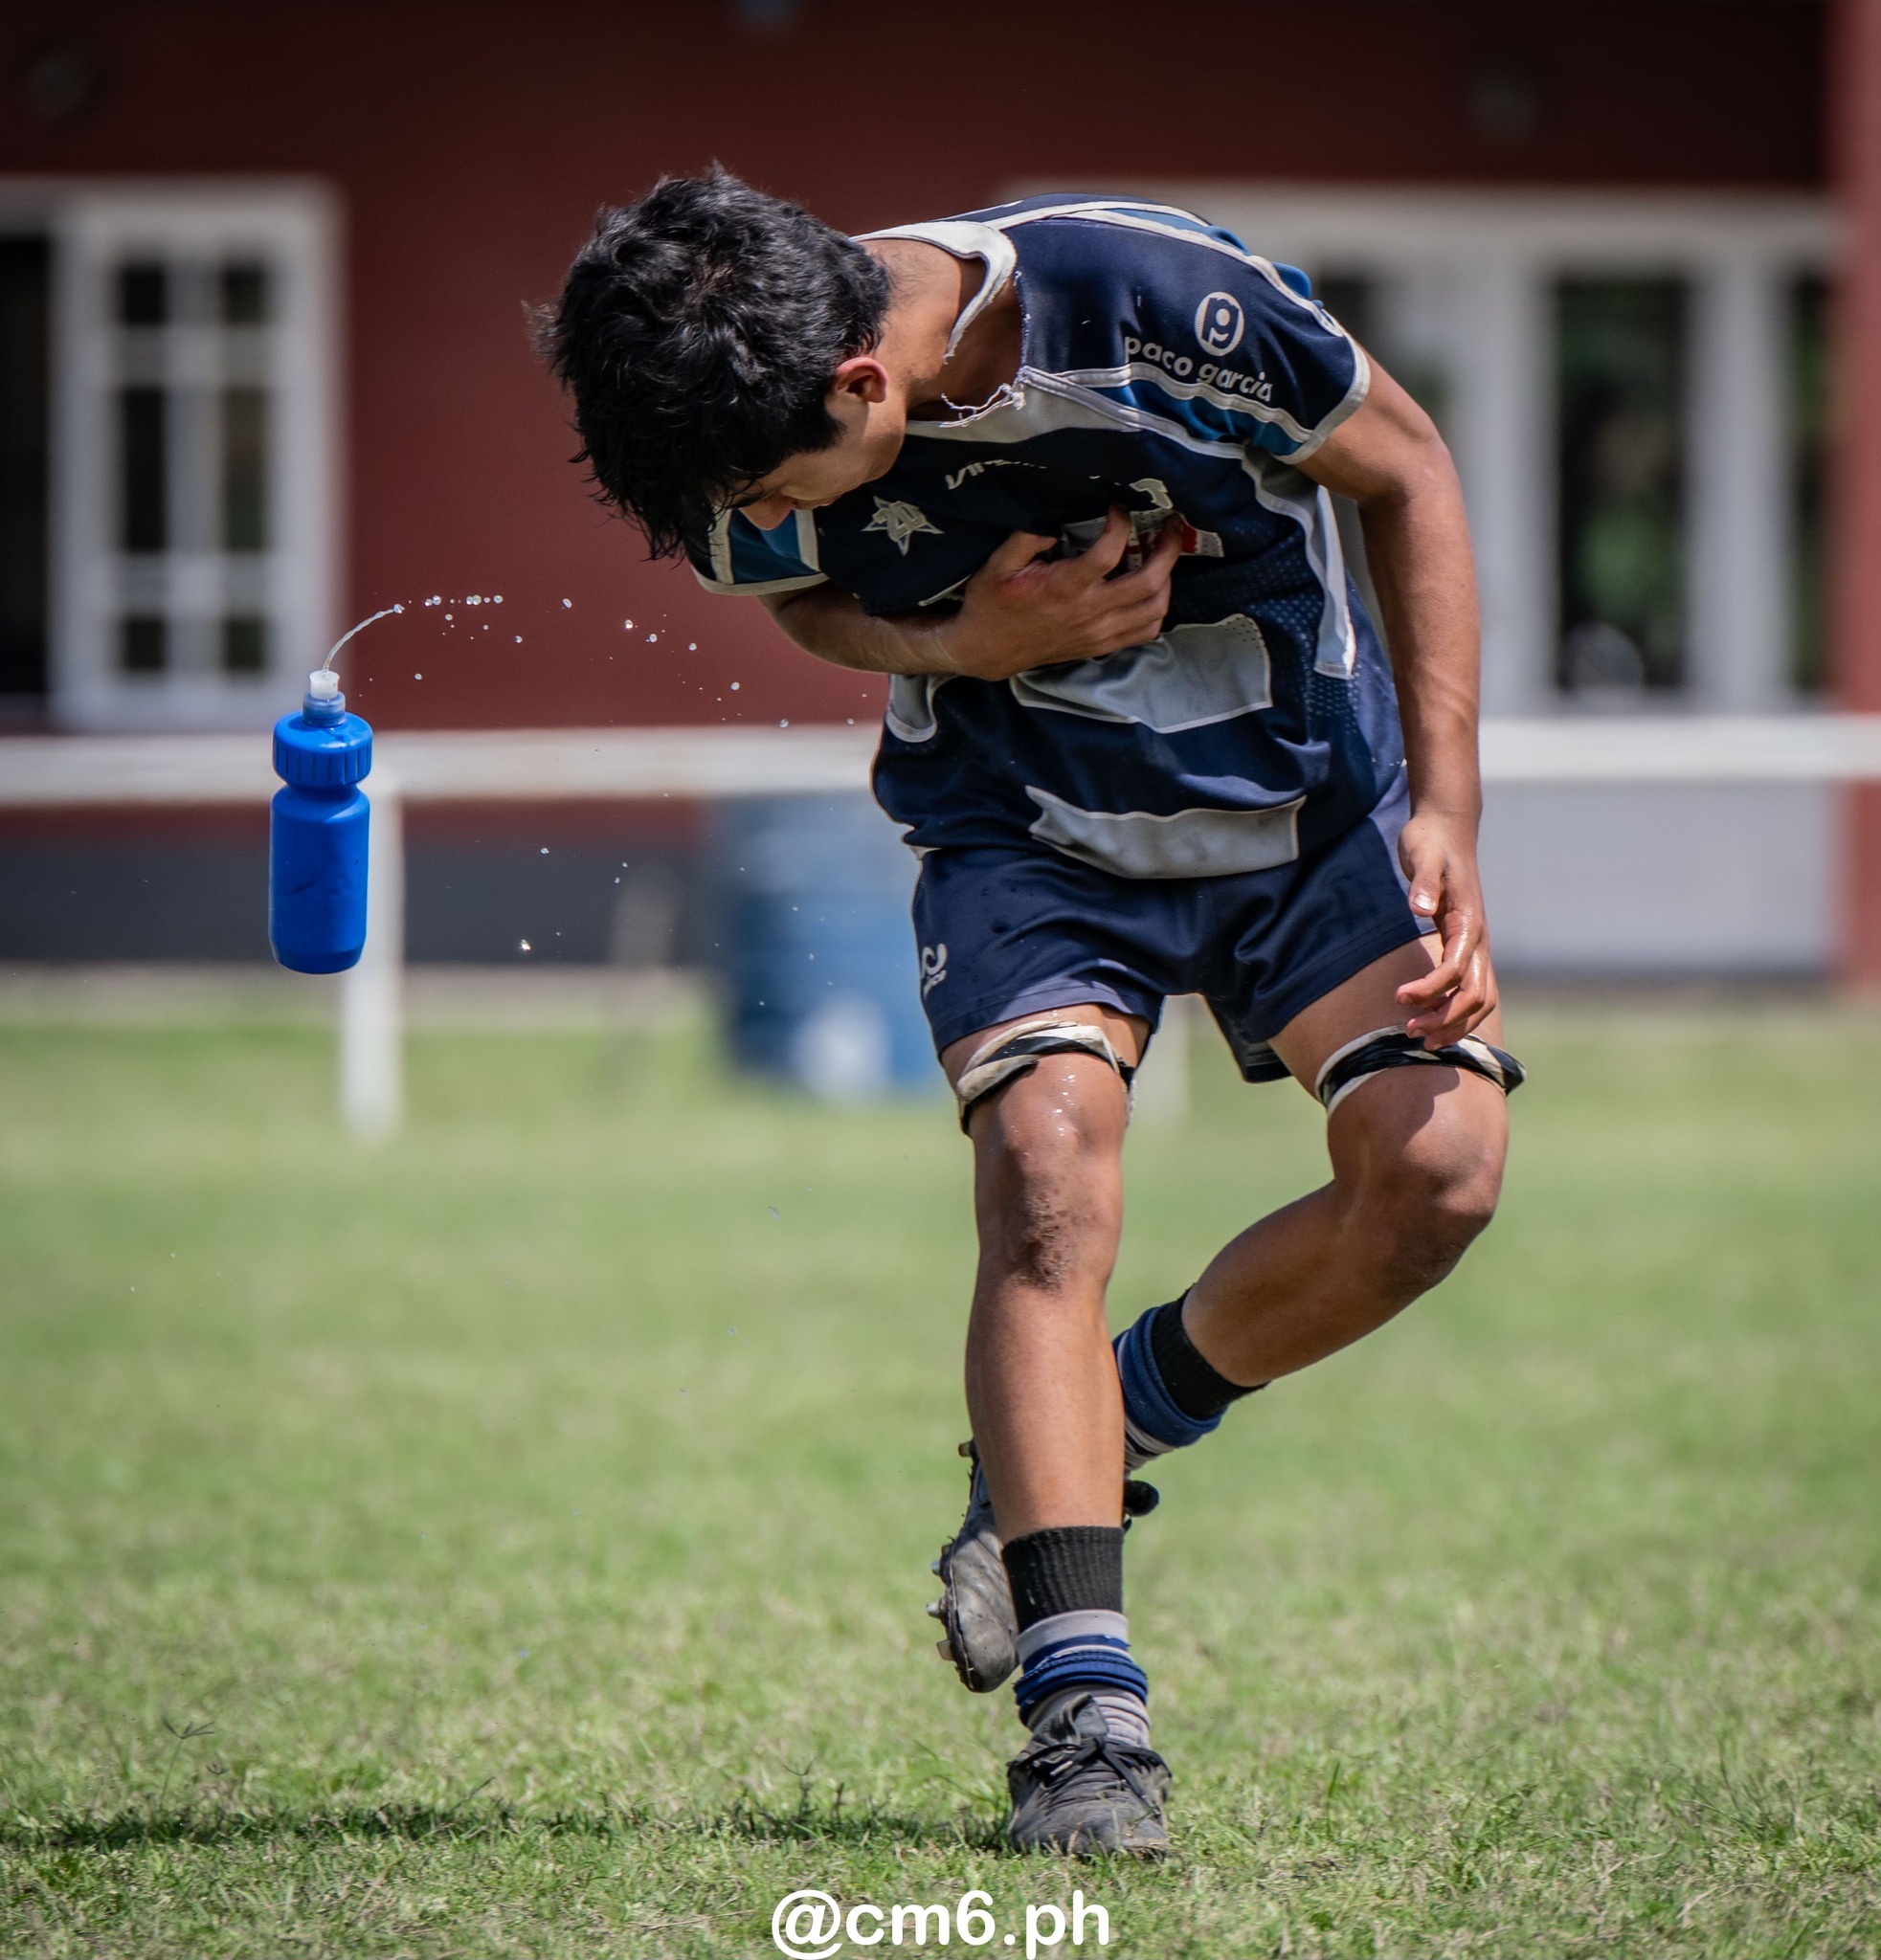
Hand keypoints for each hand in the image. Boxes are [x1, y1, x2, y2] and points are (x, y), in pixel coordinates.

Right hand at [938, 509, 1181, 680]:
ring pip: (1154, 609)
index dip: (1121, 524)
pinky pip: (1145, 632)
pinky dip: (1157, 610)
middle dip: (1168, 549)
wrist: (988, 650)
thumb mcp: (998, 564)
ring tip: (1164, 556)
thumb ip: (1027, 537)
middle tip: (1170, 526)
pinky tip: (1152, 591)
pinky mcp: (1101, 646)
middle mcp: (1089, 612)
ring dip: (1168, 580)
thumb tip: (1058, 518)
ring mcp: (1099, 632)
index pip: (1109, 552)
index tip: (1119, 507)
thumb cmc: (992, 603)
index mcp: (1064, 587)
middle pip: (1148, 582)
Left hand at [1394, 811, 1497, 1045]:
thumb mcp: (1423, 855)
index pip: (1457, 970)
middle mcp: (1478, 939)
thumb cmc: (1431, 841)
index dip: (1431, 990)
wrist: (1446, 829)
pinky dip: (1456, 1011)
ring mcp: (1476, 945)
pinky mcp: (1466, 946)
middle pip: (1476, 995)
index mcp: (1469, 922)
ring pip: (1480, 998)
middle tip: (1409, 1032)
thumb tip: (1421, 909)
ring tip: (1420, 1039)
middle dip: (1446, 1019)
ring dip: (1455, 1023)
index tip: (1399, 998)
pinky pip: (1472, 989)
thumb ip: (1424, 881)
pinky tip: (1432, 1021)